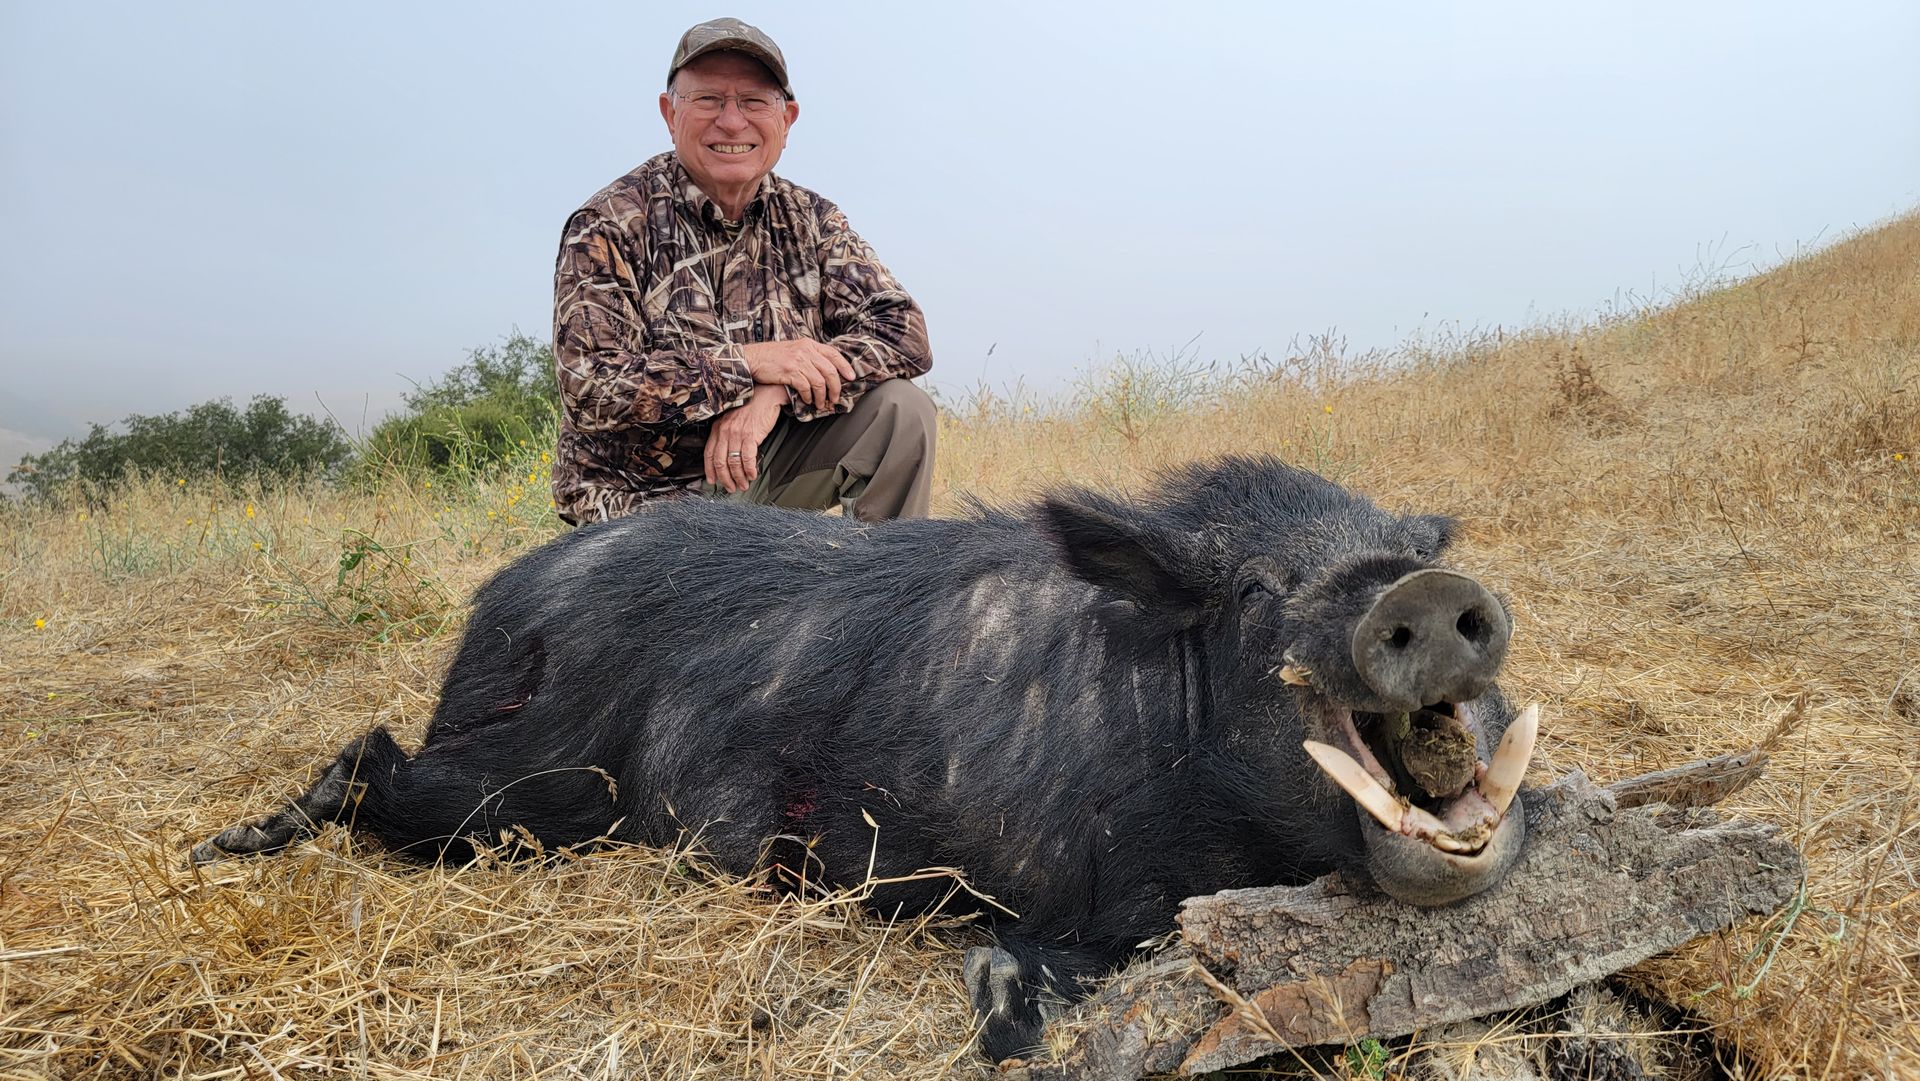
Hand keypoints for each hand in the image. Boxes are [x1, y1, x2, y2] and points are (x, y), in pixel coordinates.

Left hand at [706, 384, 788, 492]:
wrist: (767, 395)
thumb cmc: (752, 407)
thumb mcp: (733, 420)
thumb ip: (728, 436)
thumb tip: (728, 456)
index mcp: (718, 427)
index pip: (708, 453)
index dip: (709, 470)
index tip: (712, 480)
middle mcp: (725, 431)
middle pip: (719, 461)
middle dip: (725, 478)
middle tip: (731, 487)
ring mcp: (737, 433)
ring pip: (733, 462)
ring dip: (739, 477)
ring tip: (743, 484)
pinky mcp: (751, 435)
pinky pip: (747, 458)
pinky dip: (750, 470)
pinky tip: (752, 474)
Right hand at [740, 339, 856, 410]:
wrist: (753, 358)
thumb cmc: (772, 357)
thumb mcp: (794, 350)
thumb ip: (809, 356)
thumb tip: (824, 370)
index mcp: (809, 344)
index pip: (833, 354)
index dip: (845, 366)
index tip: (851, 377)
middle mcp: (805, 350)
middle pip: (829, 370)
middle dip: (836, 387)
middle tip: (835, 398)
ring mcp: (797, 360)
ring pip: (819, 381)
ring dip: (822, 396)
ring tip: (820, 404)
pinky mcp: (789, 371)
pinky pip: (805, 386)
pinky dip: (809, 396)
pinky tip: (808, 401)